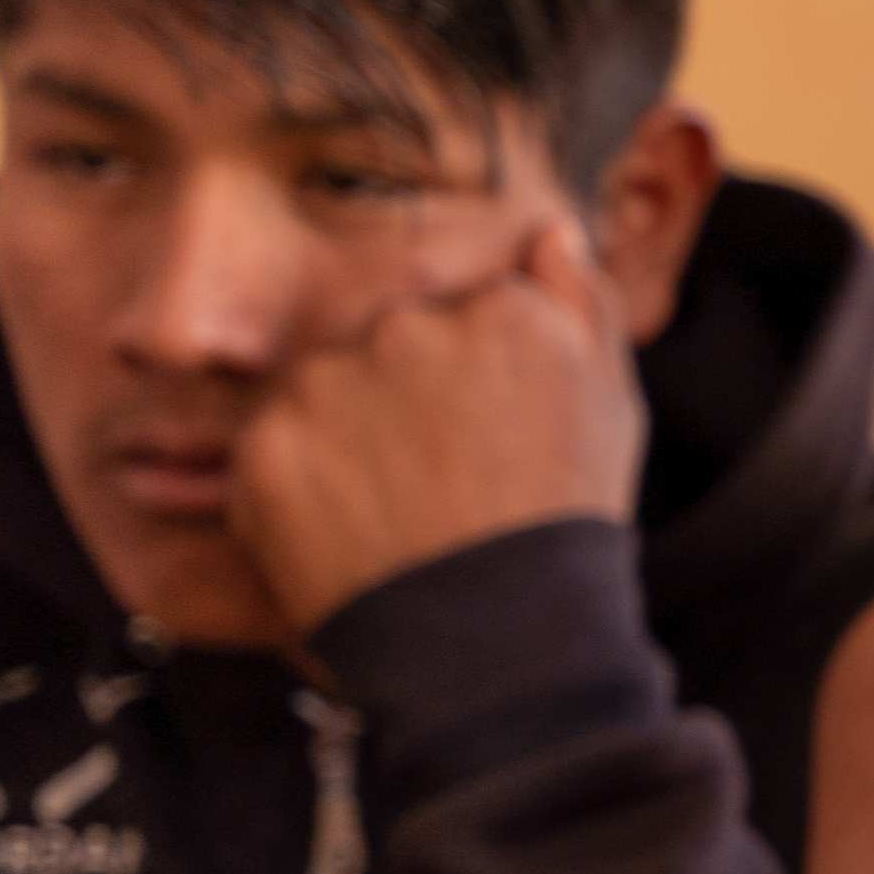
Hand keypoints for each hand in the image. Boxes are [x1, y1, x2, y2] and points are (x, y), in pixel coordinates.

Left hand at [230, 206, 643, 641]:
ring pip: (320, 386)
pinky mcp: (263, 447)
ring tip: (394, 508)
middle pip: (382, 337)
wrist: (494, 643)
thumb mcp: (611, 400)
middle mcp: (406, 327)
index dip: (471, 373)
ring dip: (344, 433)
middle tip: (437, 477)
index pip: (459, 308)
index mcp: (500, 310)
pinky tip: (352, 530)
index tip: (485, 431)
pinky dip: (299, 486)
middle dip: (399, 394)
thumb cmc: (563, 521)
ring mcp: (326, 385)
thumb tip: (545, 231)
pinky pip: (270, 447)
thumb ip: (581, 300)